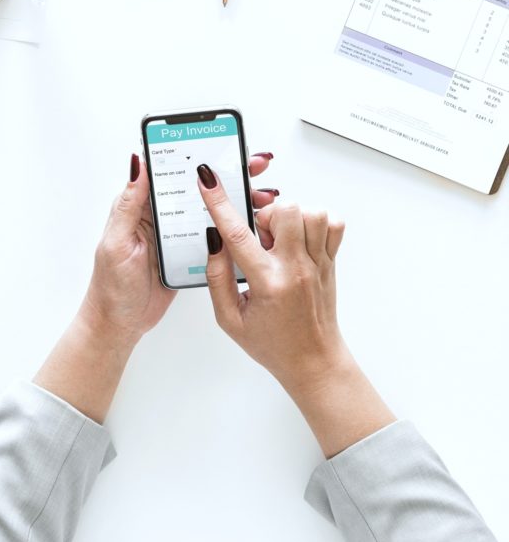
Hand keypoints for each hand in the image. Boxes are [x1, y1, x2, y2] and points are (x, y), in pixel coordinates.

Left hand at [35, 152, 275, 422]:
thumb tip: (138, 162)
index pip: (170, 171)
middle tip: (257, 167)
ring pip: (210, 210)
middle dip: (228, 175)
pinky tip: (254, 225)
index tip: (222, 146)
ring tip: (264, 196)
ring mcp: (176, 236)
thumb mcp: (117, 242)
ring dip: (237, 201)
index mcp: (140, 207)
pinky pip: (214, 236)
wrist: (119, 325)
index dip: (196, 155)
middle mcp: (160, 217)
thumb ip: (129, 204)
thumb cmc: (111, 287)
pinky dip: (234, 229)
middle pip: (197, 188)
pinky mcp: (188, 255)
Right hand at [197, 166, 394, 456]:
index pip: (238, 235)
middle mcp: (297, 269)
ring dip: (289, 217)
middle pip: (285, 211)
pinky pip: (332, 223)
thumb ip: (217, 278)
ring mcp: (318, 263)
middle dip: (264, 214)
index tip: (208, 180)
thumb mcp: (229, 319)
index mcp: (267, 284)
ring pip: (311, 212)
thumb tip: (213, 241)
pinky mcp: (331, 261)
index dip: (219, 203)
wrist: (313, 361)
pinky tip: (299, 239)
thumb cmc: (271, 343)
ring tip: (279, 240)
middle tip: (258, 237)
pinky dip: (315, 221)